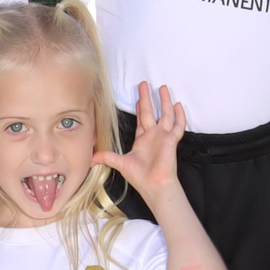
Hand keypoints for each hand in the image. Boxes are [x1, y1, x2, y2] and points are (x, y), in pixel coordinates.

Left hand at [91, 80, 186, 198]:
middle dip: (148, 98)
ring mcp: (163, 137)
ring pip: (165, 115)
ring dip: (164, 101)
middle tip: (145, 84)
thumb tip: (91, 158)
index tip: (138, 96)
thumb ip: (107, 157)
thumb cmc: (140, 177)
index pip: (141, 118)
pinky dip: (179, 116)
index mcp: (142, 139)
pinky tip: (178, 105)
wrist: (154, 185)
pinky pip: (178, 126)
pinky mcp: (171, 141)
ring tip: (163, 88)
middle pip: (151, 111)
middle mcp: (153, 135)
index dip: (140, 107)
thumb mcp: (120, 163)